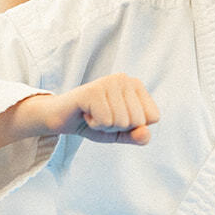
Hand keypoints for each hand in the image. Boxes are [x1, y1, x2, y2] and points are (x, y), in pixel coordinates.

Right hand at [0, 74, 159, 165]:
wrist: (61, 119)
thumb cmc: (94, 123)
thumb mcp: (120, 134)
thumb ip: (137, 136)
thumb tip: (146, 134)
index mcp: (136, 85)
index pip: (153, 118)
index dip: (134, 126)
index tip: (116, 118)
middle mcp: (124, 78)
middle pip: (138, 121)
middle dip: (118, 127)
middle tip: (102, 117)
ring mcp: (108, 82)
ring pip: (121, 122)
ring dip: (105, 126)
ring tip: (94, 114)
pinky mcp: (92, 90)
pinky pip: (105, 122)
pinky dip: (94, 125)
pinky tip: (86, 114)